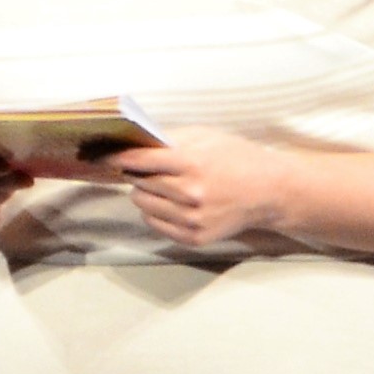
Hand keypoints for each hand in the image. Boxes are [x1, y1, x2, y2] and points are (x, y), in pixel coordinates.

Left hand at [106, 130, 295, 252]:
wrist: (269, 191)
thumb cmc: (236, 157)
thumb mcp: (206, 136)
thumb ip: (170, 140)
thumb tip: (135, 145)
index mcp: (192, 163)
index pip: (140, 161)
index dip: (118, 158)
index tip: (104, 157)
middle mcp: (190, 193)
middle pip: (139, 184)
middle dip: (136, 175)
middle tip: (144, 169)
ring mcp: (192, 219)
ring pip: (143, 205)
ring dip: (146, 194)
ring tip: (163, 186)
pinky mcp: (195, 237)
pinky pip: (155, 224)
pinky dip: (156, 212)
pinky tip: (170, 203)